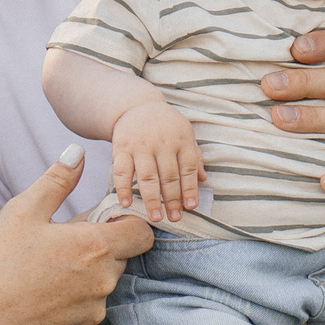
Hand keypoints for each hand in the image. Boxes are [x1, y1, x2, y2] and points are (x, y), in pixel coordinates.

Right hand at [0, 149, 151, 324]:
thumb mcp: (23, 210)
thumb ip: (57, 180)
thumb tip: (77, 152)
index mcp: (96, 246)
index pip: (142, 232)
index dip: (126, 223)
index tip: (101, 222)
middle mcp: (104, 281)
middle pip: (119, 258)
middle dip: (98, 249)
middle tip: (60, 246)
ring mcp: (93, 311)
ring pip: (101, 287)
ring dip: (85, 278)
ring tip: (46, 274)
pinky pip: (86, 313)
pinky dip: (71, 306)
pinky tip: (41, 299)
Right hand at [109, 101, 204, 223]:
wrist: (137, 106)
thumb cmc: (166, 126)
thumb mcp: (185, 134)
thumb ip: (194, 156)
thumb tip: (203, 179)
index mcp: (181, 139)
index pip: (188, 168)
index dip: (190, 189)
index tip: (191, 207)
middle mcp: (162, 142)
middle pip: (169, 176)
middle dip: (172, 200)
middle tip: (174, 218)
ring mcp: (140, 145)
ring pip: (147, 176)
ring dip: (152, 199)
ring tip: (156, 217)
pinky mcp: (121, 147)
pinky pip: (121, 171)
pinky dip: (123, 188)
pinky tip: (126, 203)